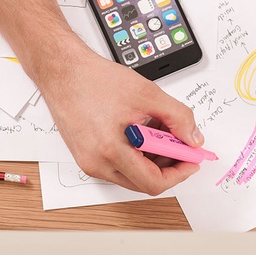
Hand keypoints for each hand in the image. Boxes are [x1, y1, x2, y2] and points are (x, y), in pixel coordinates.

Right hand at [38, 36, 203, 195]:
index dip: (179, 174)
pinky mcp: (85, 155)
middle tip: (178, 143)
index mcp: (110, 150)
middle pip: (143, 181)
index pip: (153, 182)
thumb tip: (193, 138)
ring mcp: (88, 161)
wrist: (62, 71)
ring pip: (131, 174)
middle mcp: (96, 163)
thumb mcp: (146, 93)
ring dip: (151, 158)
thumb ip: (177, 117)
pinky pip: (117, 165)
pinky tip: (140, 130)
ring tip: (157, 129)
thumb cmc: (93, 79)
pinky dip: (135, 153)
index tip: (191, 160)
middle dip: (167, 165)